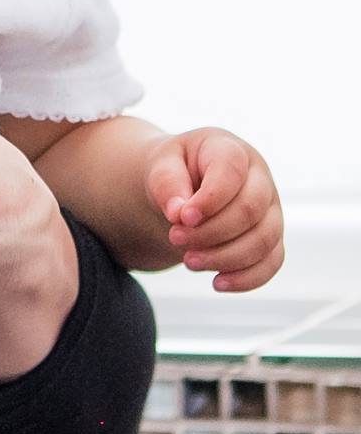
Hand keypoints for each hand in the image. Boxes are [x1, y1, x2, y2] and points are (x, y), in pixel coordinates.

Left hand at [146, 127, 283, 291]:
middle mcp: (260, 178)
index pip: (231, 172)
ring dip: (225, 258)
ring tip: (189, 261)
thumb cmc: (175, 171)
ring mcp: (271, 209)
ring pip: (263, 241)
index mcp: (232, 150)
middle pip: (249, 210)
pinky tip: (217, 283)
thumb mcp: (161, 165)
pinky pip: (271, 263)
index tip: (181, 218)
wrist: (185, 186)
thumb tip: (179, 214)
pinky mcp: (272, 238)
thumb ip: (167, 183)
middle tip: (174, 238)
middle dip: (211, 232)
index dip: (209, 200)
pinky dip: (247, 278)